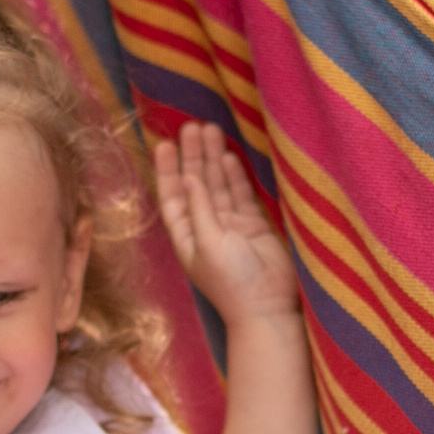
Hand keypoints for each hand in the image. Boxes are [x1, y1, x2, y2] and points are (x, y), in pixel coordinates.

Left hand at [154, 123, 298, 325]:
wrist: (268, 308)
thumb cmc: (231, 282)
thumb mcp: (207, 244)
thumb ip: (199, 209)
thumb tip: (187, 177)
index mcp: (186, 236)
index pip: (172, 196)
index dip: (167, 170)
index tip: (165, 143)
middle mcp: (205, 228)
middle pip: (195, 184)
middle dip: (192, 156)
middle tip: (191, 126)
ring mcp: (230, 226)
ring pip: (219, 185)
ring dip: (213, 160)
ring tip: (211, 130)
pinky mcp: (254, 226)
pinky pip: (241, 195)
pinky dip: (235, 176)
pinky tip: (229, 156)